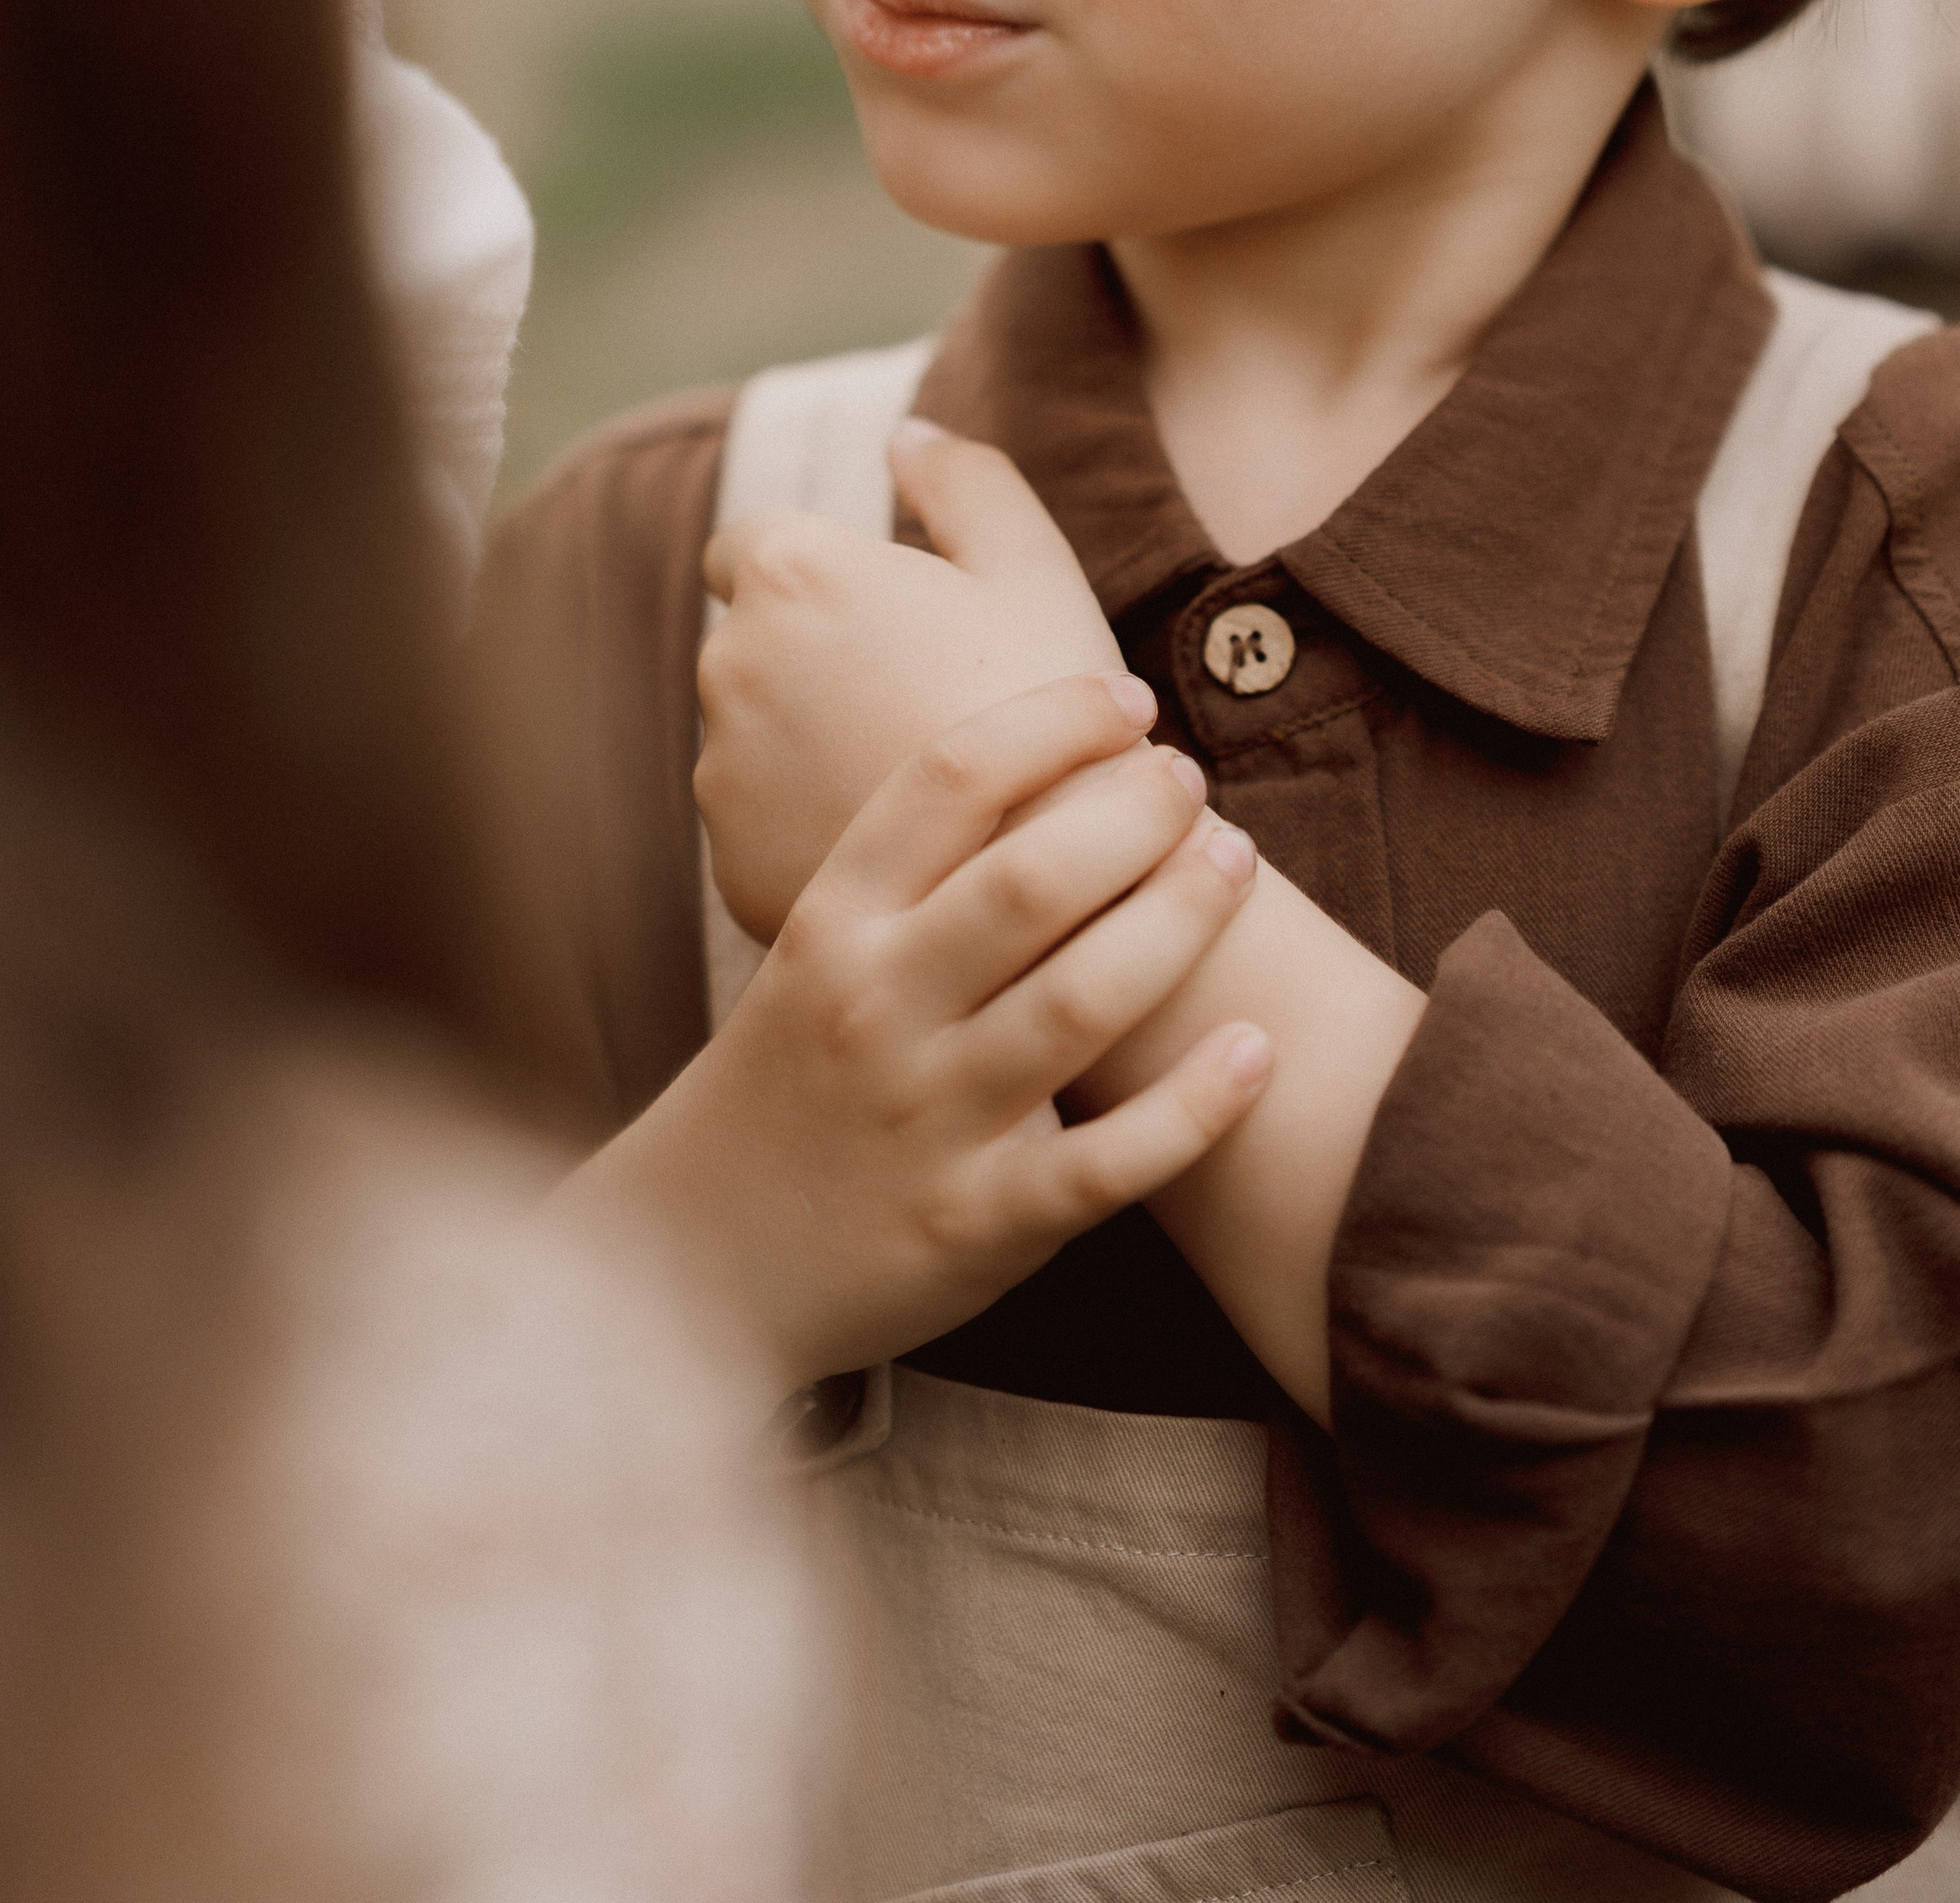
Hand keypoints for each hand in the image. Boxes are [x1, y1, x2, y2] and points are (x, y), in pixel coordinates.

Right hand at [566, 674, 1269, 1389]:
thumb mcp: (814, 947)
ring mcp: (928, 1118)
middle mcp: (876, 1007)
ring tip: (1235, 861)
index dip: (1052, 724)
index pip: (947, 782)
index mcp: (832, 922)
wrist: (700, 1258)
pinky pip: (1107, 1162)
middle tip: (1193, 780)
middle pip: (1030, 880)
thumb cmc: (792, 1073)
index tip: (1130, 699)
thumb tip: (1048, 753)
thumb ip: (910, 866)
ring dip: (1182, 919)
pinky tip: (1259, 1048)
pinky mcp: (980, 1223)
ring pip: (1081, 1001)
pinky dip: (1196, 1106)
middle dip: (1135, 812)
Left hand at [698, 419, 1120, 944]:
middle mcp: (728, 665)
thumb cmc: (1056, 712)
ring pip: (754, 737)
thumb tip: (904, 436)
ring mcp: (721, 772)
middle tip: (926, 703)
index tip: (883, 618)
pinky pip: (764, 826)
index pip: (750, 546)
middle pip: (753, 642)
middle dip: (815, 661)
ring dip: (809, 745)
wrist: (1059, 888)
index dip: (817, 575)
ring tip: (919, 779)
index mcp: (792, 575)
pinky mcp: (731, 863)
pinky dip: (811, 827)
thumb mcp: (1034, 567)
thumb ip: (963, 480)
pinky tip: (903, 846)